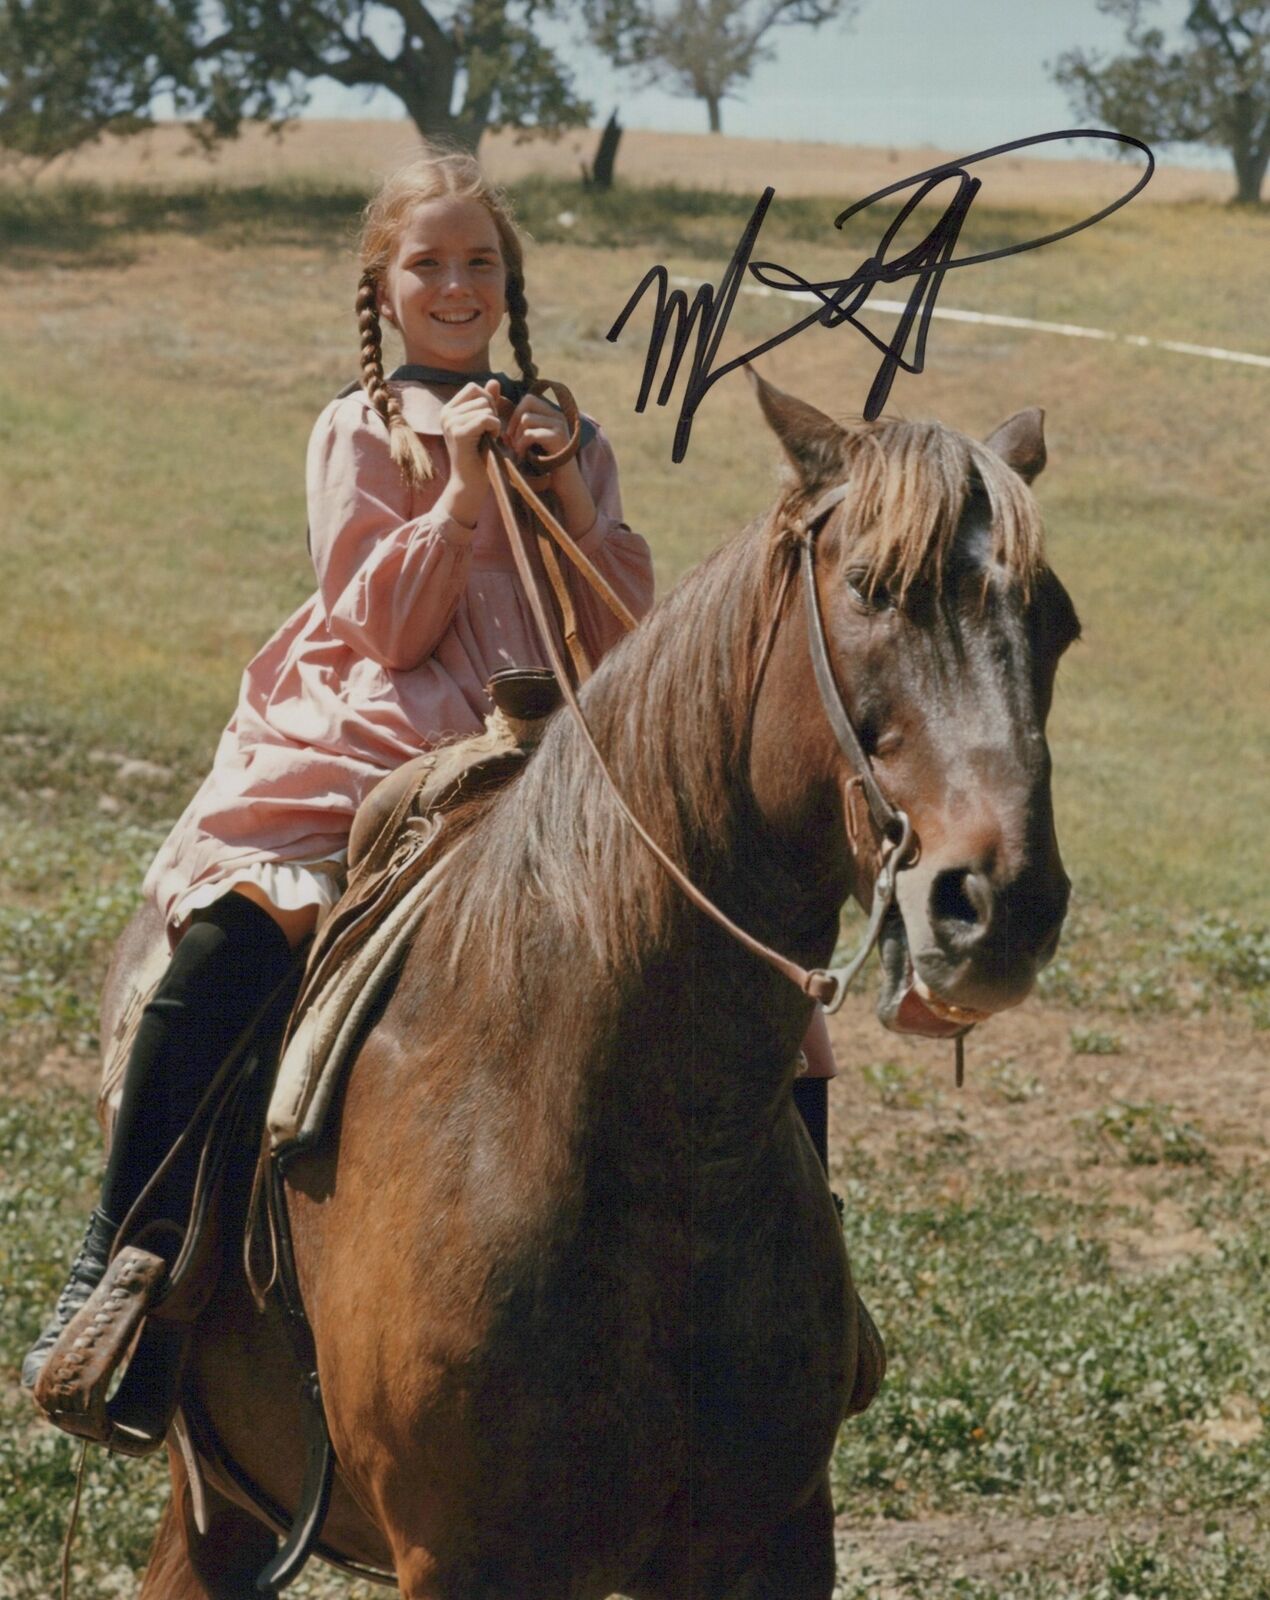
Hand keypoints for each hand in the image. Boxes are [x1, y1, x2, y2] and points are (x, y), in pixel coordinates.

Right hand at [436, 380, 500, 526]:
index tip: (488, 421)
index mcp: (449, 410)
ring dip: (494, 423)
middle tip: (488, 433)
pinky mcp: (458, 433)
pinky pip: (487, 419)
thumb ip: (488, 403)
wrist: (470, 484)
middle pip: (480, 396)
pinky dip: (495, 429)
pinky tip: (490, 441)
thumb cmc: (479, 456)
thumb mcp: (484, 424)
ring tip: (487, 439)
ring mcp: (450, 423)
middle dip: (492, 412)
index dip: (487, 400)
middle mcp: (446, 414)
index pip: (473, 387)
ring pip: (485, 408)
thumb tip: (494, 380)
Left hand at [505, 393, 595, 538]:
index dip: (514, 413)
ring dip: (517, 437)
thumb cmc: (543, 465)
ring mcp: (559, 425)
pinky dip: (522, 446)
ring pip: (526, 419)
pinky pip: (530, 434)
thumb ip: (517, 425)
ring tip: (519, 452)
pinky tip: (523, 457)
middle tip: (511, 442)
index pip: (528, 399)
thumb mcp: (528, 442)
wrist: (564, 486)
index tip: (510, 434)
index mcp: (551, 414)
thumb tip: (499, 402)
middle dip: (514, 422)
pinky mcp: (558, 438)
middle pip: (527, 402)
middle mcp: (557, 415)